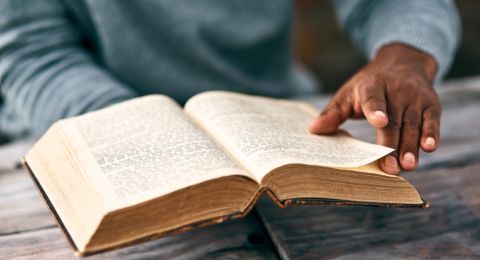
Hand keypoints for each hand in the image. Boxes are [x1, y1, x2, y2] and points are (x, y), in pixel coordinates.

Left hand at [309, 43, 440, 174]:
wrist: (404, 62)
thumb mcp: (348, 94)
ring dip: (411, 146)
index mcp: (371, 86)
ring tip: (408, 166)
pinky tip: (430, 148)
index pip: (372, 99)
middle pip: (394, 121)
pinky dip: (432, 134)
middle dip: (392, 145)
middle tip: (390, 168)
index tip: (378, 122)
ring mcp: (415, 97)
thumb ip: (332, 113)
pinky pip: (432, 121)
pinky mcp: (431, 104)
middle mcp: (396, 90)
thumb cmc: (368, 85)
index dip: (375, 110)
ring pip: (412, 125)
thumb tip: (312, 130)